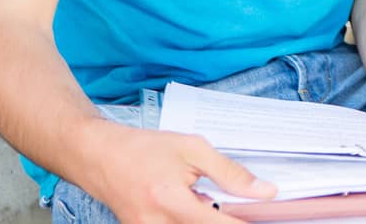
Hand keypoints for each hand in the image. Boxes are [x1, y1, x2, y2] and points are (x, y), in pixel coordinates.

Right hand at [79, 121, 275, 222]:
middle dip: (226, 221)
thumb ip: (230, 172)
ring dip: (206, 220)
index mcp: (170, 201)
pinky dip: (190, 220)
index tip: (267, 220)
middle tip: (244, 210)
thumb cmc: (144, 148)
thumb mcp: (193, 149)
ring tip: (210, 202)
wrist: (98, 156)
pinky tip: (194, 207)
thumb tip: (264, 191)